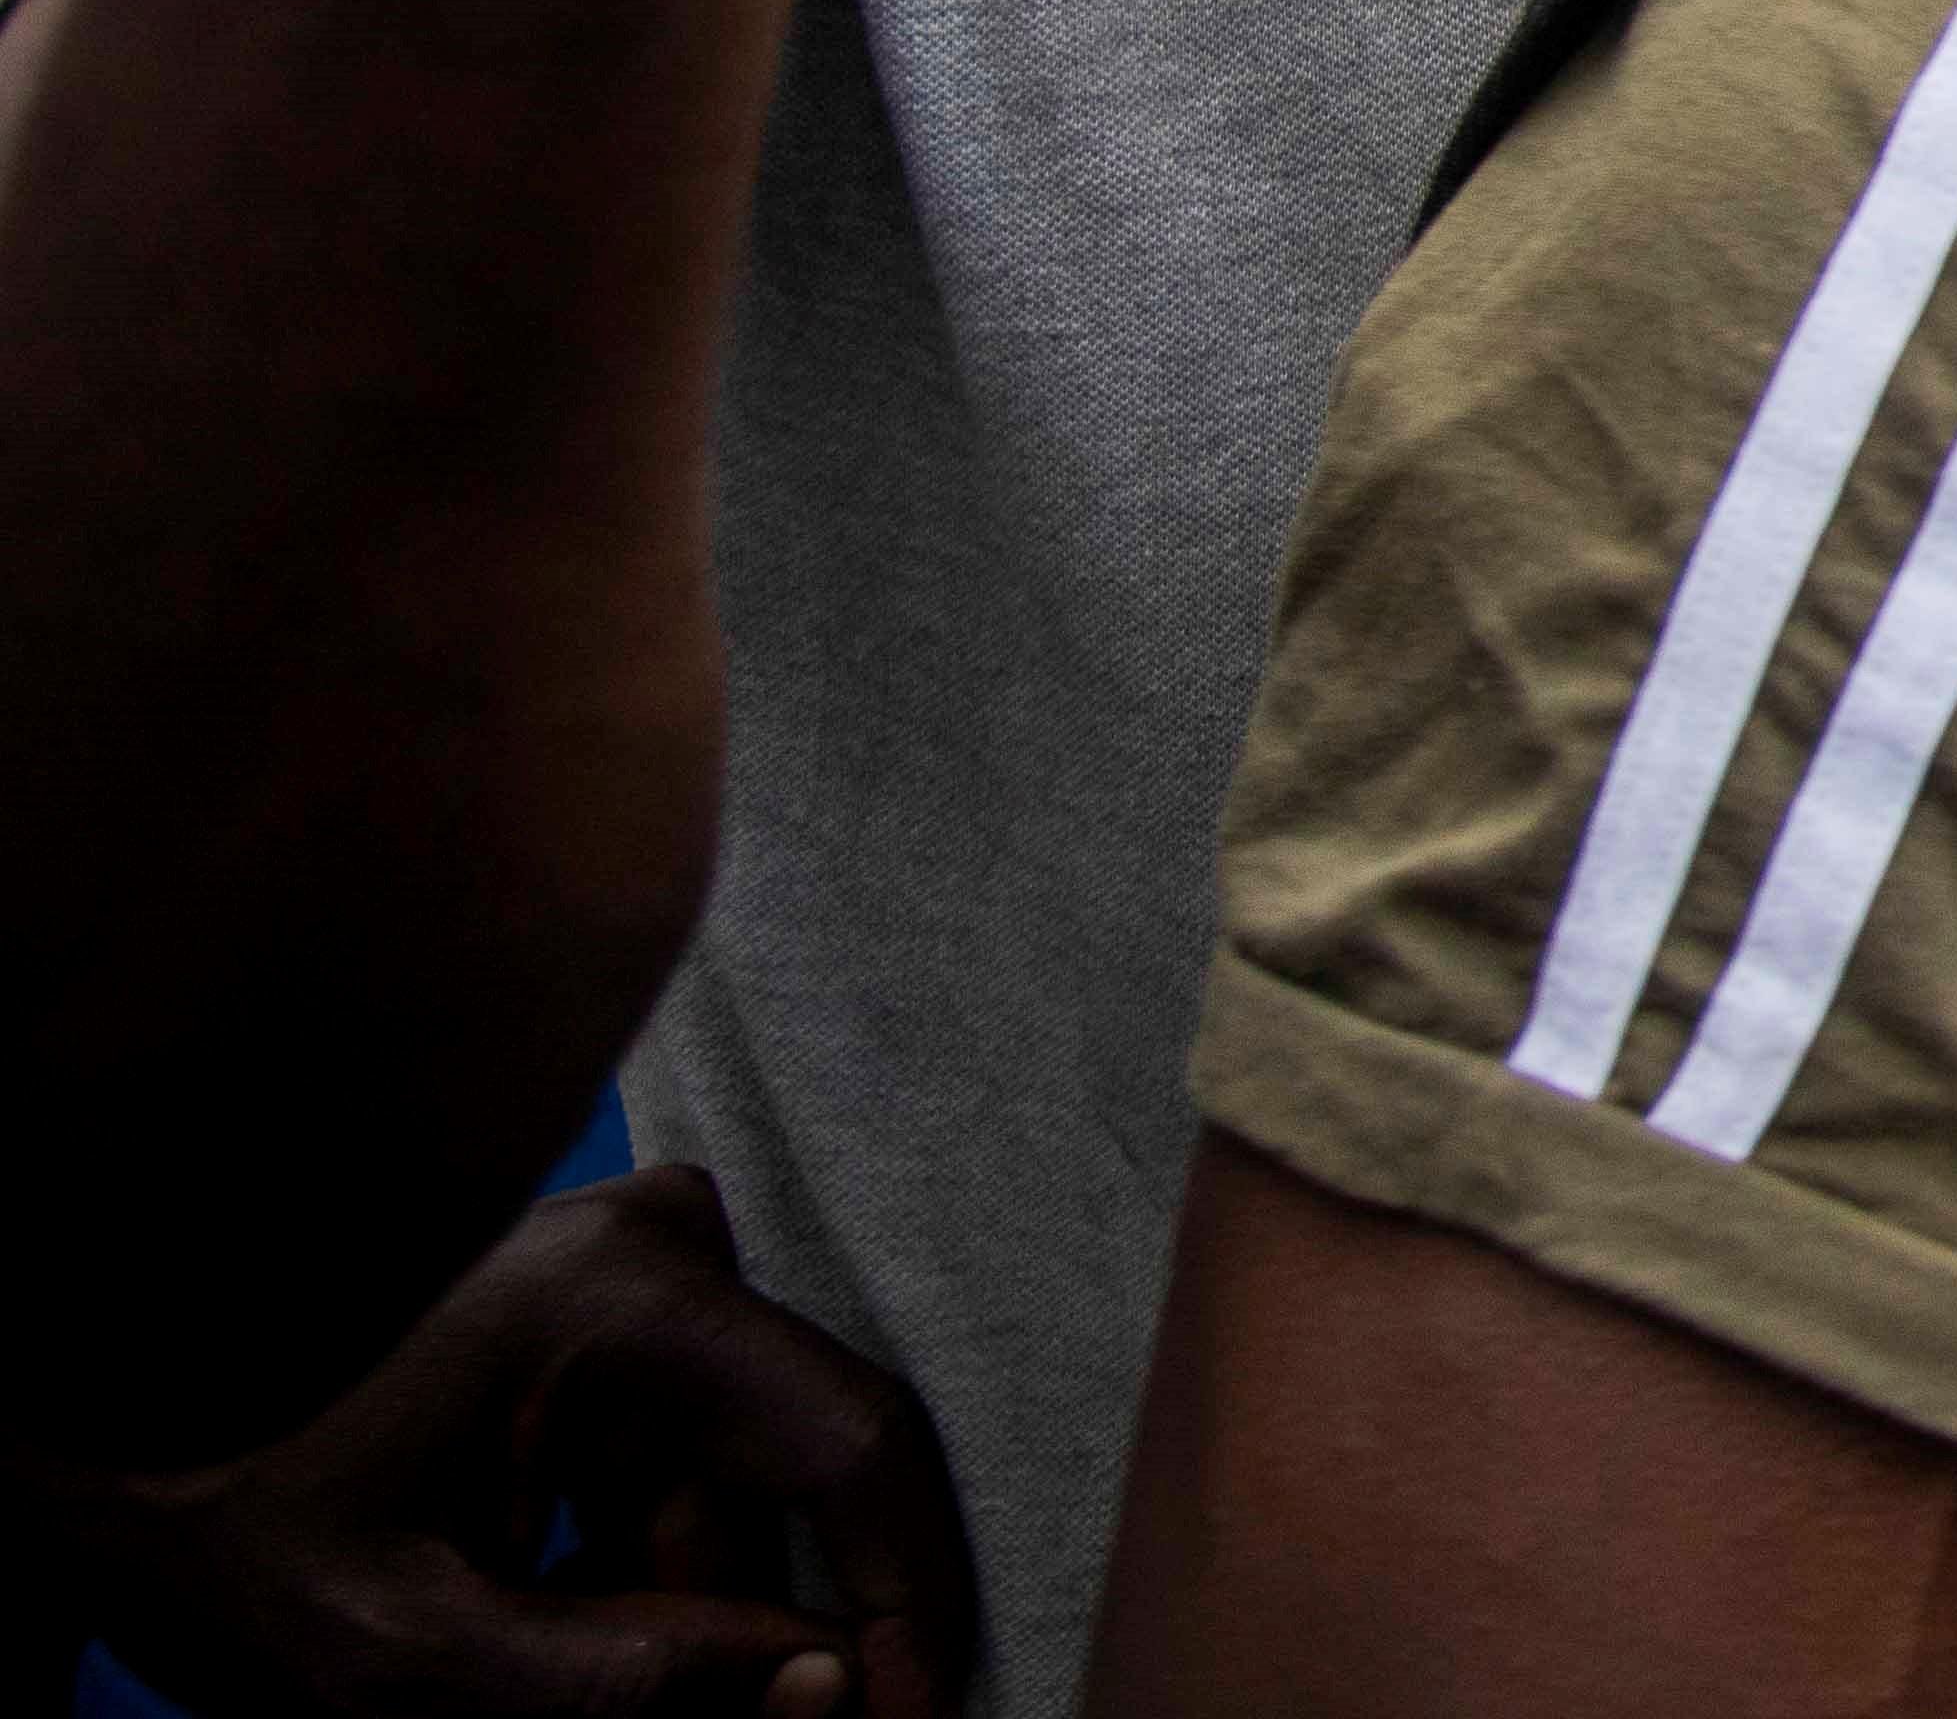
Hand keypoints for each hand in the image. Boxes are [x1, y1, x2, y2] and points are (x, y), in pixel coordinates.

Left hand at [48, 1169, 971, 1716]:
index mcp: (628, 1302)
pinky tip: (534, 1621)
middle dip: (763, 1635)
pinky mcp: (608, 1305)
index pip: (850, 1450)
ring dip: (682, 1612)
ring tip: (536, 1677)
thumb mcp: (401, 1659)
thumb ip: (623, 1685)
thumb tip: (824, 1689)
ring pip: (731, 1485)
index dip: (906, 1605)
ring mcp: (638, 1266)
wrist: (81, 1414)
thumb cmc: (214, 1515)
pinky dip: (634, 1566)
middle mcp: (665, 1249)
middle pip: (786, 1481)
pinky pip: (678, 1460)